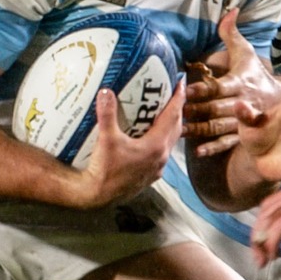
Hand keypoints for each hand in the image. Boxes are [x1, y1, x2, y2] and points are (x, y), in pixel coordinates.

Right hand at [65, 82, 185, 208]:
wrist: (98, 196)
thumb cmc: (105, 170)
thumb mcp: (106, 139)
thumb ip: (107, 114)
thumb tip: (106, 91)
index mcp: (156, 145)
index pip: (173, 116)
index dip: (178, 99)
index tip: (182, 83)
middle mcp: (161, 157)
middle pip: (176, 129)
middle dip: (178, 111)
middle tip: (175, 96)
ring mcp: (156, 168)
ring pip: (169, 143)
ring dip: (170, 127)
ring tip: (164, 115)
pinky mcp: (148, 176)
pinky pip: (160, 154)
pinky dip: (160, 142)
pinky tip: (150, 139)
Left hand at [184, 10, 280, 158]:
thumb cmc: (257, 75)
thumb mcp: (246, 53)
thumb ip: (232, 33)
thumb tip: (230, 9)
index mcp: (239, 82)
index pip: (218, 86)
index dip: (202, 88)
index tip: (185, 89)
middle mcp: (241, 102)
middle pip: (215, 108)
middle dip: (195, 111)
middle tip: (174, 112)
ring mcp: (243, 121)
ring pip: (218, 127)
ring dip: (198, 130)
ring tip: (178, 131)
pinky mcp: (245, 136)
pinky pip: (228, 143)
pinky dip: (213, 148)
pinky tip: (198, 151)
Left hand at [249, 170, 280, 265]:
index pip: (270, 204)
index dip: (263, 222)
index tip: (265, 238)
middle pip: (263, 214)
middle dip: (257, 235)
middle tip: (259, 254)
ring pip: (266, 223)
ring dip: (260, 244)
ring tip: (263, 260)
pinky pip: (277, 231)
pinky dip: (271, 244)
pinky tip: (273, 256)